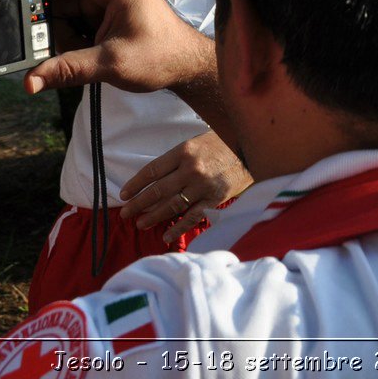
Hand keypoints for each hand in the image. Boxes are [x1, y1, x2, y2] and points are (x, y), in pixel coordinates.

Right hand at [17, 0, 212, 96]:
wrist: (185, 67)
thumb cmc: (162, 55)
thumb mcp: (113, 63)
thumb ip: (70, 69)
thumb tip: (31, 80)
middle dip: (42, 4)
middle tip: (27, 28)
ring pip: (61, 2)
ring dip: (51, 25)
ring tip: (51, 50)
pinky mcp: (99, 15)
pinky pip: (69, 18)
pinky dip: (61, 35)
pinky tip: (63, 54)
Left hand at [119, 132, 251, 241]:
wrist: (252, 148)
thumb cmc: (222, 143)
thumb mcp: (196, 143)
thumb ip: (177, 159)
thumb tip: (154, 179)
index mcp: (184, 152)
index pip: (152, 171)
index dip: (136, 184)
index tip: (124, 194)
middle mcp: (191, 169)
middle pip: (157, 191)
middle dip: (138, 204)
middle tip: (125, 213)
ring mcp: (203, 186)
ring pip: (172, 205)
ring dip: (153, 217)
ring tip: (140, 224)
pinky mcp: (215, 199)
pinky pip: (192, 217)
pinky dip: (178, 228)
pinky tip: (166, 235)